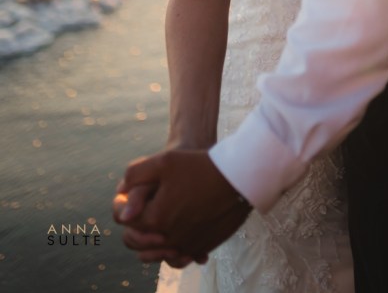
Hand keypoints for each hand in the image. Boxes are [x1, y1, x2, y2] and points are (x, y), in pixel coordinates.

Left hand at [113, 149, 250, 263]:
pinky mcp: (201, 247)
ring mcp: (186, 246)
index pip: (123, 219)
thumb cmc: (199, 166)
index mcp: (155, 218)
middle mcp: (168, 238)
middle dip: (134, 225)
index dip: (121, 204)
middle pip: (136, 241)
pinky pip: (179, 255)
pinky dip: (174, 246)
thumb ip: (134, 178)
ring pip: (156, 252)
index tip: (125, 194)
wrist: (237, 177)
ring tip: (157, 220)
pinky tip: (177, 229)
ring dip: (151, 239)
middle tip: (141, 208)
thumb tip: (122, 210)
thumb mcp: (164, 161)